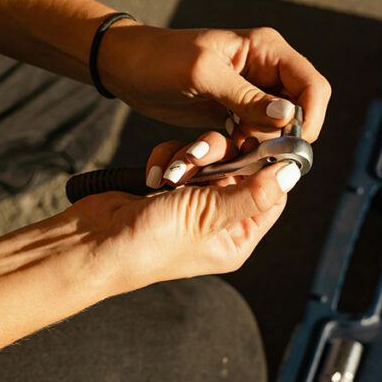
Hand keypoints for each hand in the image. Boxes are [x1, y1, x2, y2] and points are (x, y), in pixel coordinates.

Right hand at [66, 158, 300, 291]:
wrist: (91, 242)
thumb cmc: (148, 244)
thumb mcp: (207, 217)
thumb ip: (251, 193)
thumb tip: (291, 173)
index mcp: (237, 238)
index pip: (272, 195)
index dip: (269, 166)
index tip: (263, 138)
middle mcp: (220, 220)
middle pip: (242, 168)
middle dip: (220, 156)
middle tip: (200, 156)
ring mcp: (193, 201)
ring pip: (211, 156)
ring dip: (190, 156)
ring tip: (172, 174)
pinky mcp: (169, 184)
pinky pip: (182, 155)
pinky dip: (168, 157)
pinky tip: (155, 174)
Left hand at [97, 24, 330, 141]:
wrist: (124, 67)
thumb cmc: (159, 60)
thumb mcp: (202, 75)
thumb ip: (246, 97)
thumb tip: (288, 117)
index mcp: (267, 49)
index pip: (312, 87)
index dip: (309, 119)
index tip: (289, 147)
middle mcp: (267, 70)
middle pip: (300, 111)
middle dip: (282, 138)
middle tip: (253, 154)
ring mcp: (253, 93)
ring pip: (277, 129)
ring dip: (260, 147)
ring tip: (230, 152)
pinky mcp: (236, 111)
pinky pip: (255, 136)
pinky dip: (244, 149)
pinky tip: (221, 152)